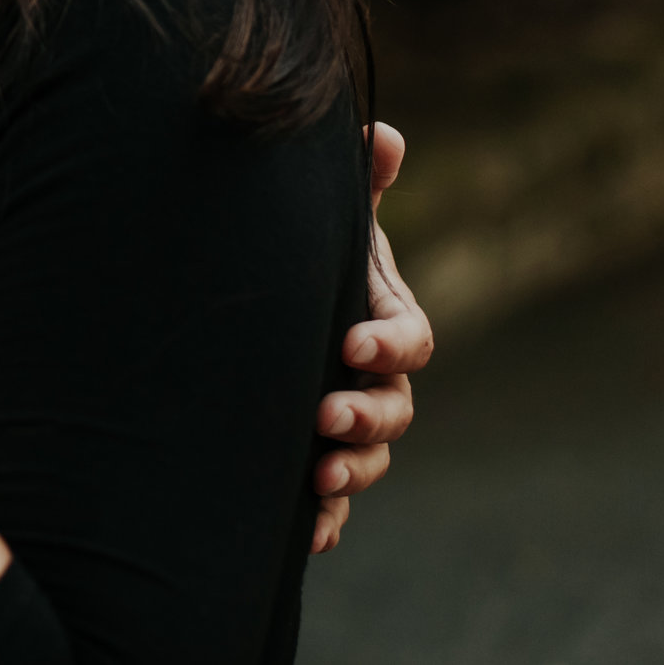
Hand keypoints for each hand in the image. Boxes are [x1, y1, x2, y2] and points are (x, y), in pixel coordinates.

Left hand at [310, 120, 433, 552]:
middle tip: (323, 414)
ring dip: (351, 471)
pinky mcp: (314, 463)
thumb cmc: (302, 259)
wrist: (255, 309)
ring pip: (368, 460)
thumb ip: (355, 183)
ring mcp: (346, 425)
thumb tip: (382, 130)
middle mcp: (373, 380)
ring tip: (316, 474)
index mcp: (383, 322)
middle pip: (393, 409)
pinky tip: (307, 533)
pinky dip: (324, 518)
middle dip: (365, 416)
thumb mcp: (324, 221)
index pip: (408, 341)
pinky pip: (332, 501)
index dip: (388, 343)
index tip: (352, 341)